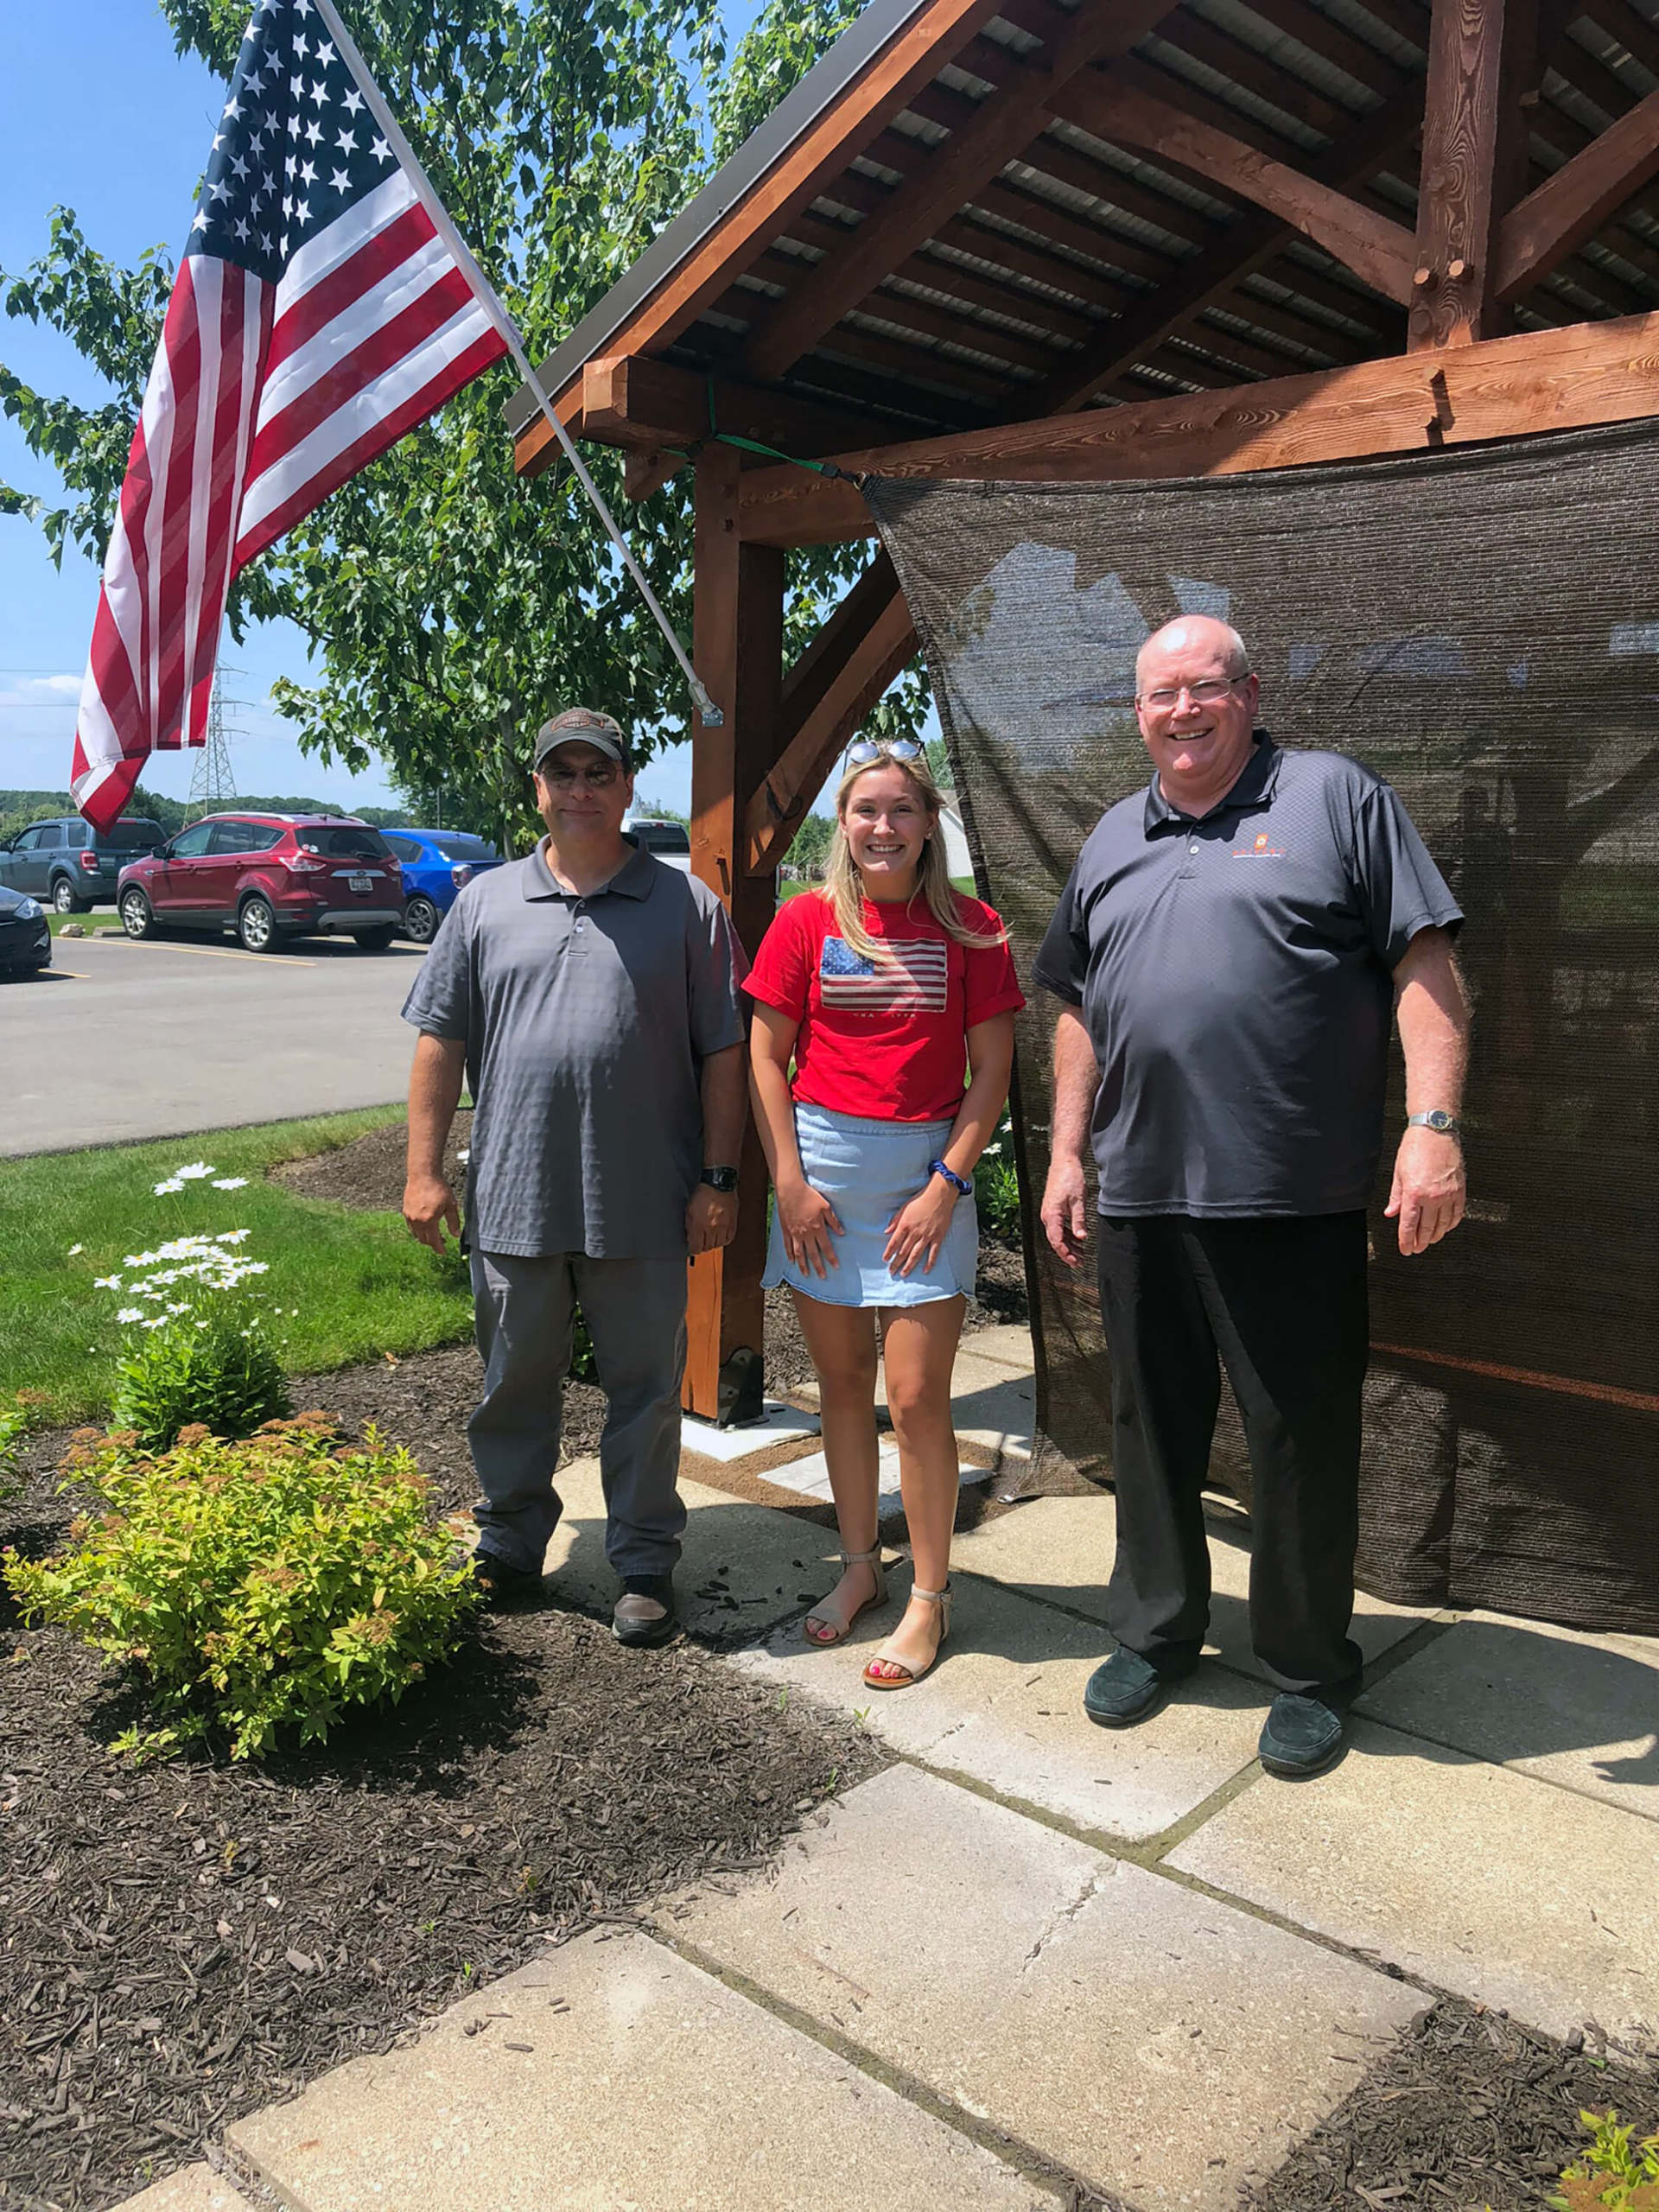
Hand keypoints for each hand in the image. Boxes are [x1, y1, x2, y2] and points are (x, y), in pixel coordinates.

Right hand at [404, 1172, 459, 1253]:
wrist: (423, 1175)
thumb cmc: (439, 1188)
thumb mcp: (451, 1205)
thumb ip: (453, 1221)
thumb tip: (456, 1235)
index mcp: (429, 1220)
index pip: (434, 1241)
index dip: (439, 1248)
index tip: (443, 1252)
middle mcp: (417, 1220)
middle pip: (424, 1240)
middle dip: (433, 1243)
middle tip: (442, 1241)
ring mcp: (410, 1216)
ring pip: (416, 1234)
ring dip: (425, 1238)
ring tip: (434, 1234)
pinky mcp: (405, 1211)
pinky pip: (411, 1227)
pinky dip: (418, 1230)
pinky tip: (425, 1226)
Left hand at [686, 1184, 737, 1255]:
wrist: (719, 1183)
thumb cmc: (703, 1193)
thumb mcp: (689, 1209)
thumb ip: (689, 1226)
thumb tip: (690, 1237)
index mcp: (698, 1225)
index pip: (696, 1248)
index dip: (693, 1249)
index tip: (692, 1247)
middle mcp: (711, 1228)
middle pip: (707, 1248)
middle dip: (702, 1246)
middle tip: (700, 1240)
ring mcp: (723, 1226)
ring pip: (718, 1245)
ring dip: (713, 1243)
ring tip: (710, 1237)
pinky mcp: (733, 1223)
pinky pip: (729, 1239)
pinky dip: (724, 1239)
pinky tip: (720, 1235)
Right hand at [776, 1176, 842, 1276]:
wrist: (790, 1190)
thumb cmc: (809, 1196)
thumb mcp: (825, 1206)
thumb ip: (833, 1221)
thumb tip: (842, 1232)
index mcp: (817, 1228)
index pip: (826, 1247)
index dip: (831, 1258)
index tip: (835, 1267)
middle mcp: (806, 1233)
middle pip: (812, 1254)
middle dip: (818, 1266)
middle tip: (822, 1276)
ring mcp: (794, 1233)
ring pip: (799, 1253)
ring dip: (803, 1265)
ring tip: (806, 1274)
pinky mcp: (786, 1230)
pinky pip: (787, 1246)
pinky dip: (789, 1255)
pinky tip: (792, 1261)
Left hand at [884, 1176, 957, 1276]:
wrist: (939, 1195)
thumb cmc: (920, 1200)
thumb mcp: (904, 1208)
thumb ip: (895, 1221)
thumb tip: (886, 1231)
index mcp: (905, 1225)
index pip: (894, 1242)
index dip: (888, 1252)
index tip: (885, 1260)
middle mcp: (915, 1233)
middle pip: (903, 1251)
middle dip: (896, 1263)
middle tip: (891, 1272)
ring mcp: (927, 1236)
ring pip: (916, 1255)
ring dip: (909, 1266)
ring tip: (903, 1274)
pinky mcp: (938, 1237)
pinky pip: (933, 1253)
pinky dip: (929, 1263)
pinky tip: (925, 1271)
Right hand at [1041, 1155, 1089, 1268]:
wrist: (1064, 1162)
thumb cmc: (1070, 1178)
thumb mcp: (1078, 1201)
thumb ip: (1079, 1220)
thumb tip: (1082, 1237)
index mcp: (1051, 1215)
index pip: (1056, 1240)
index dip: (1064, 1253)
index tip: (1074, 1262)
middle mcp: (1047, 1216)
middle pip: (1056, 1240)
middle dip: (1067, 1253)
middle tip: (1079, 1263)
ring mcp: (1049, 1213)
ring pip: (1058, 1234)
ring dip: (1069, 1245)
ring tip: (1081, 1254)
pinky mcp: (1054, 1209)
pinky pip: (1059, 1227)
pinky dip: (1068, 1235)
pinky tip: (1078, 1239)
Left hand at [1385, 1126, 1465, 1255]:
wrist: (1436, 1131)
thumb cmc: (1415, 1148)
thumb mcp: (1399, 1173)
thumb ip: (1396, 1197)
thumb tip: (1391, 1213)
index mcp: (1414, 1193)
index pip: (1409, 1225)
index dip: (1406, 1241)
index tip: (1405, 1250)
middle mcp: (1433, 1196)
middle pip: (1427, 1229)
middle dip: (1420, 1242)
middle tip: (1416, 1248)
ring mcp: (1449, 1194)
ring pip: (1443, 1224)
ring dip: (1436, 1235)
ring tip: (1429, 1240)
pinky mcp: (1460, 1190)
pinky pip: (1457, 1214)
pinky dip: (1451, 1224)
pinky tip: (1445, 1227)